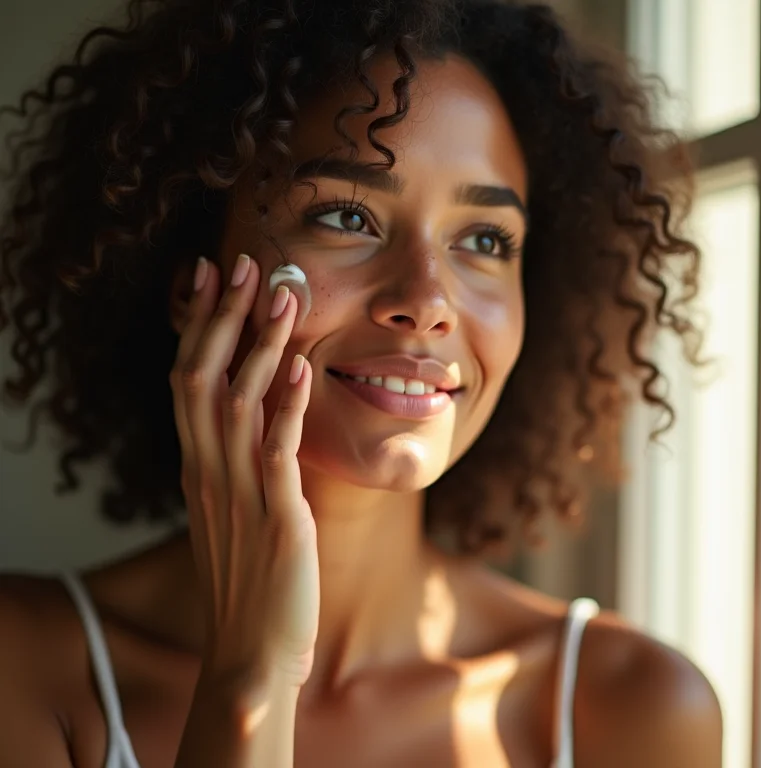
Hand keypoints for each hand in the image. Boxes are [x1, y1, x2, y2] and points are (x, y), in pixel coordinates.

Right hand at [169, 254, 318, 688]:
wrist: (253, 651)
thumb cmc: (248, 579)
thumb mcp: (230, 509)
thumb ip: (236, 461)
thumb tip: (255, 412)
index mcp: (198, 466)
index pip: (186, 380)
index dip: (196, 326)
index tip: (209, 278)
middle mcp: (209, 471)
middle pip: (201, 377)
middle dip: (222, 317)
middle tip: (241, 264)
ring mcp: (240, 493)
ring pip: (238, 402)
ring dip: (260, 346)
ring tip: (282, 295)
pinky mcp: (277, 518)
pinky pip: (277, 451)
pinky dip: (288, 406)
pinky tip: (305, 368)